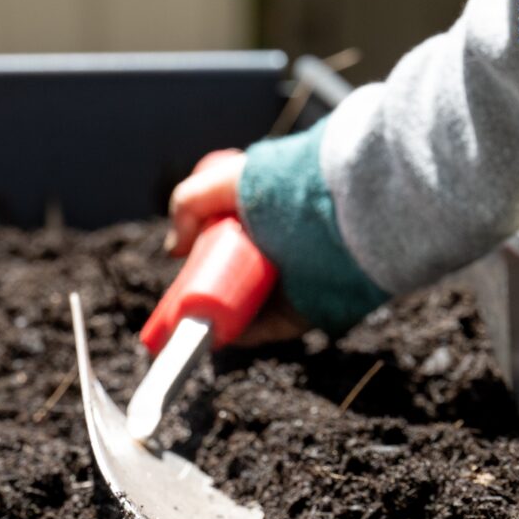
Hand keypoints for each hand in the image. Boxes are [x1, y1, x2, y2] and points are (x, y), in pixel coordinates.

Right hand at [165, 147, 311, 342]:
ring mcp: (301, 278)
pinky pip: (274, 327)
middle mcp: (287, 245)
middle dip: (214, 288)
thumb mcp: (228, 181)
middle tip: (188, 298)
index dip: (208, 253)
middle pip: (241, 275)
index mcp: (273, 212)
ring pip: (255, 304)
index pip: (234, 238)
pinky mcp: (313, 307)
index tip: (186, 265)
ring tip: (193, 324)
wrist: (342, 214)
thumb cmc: (287, 189)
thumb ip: (190, 202)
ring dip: (225, 316)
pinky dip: (246, 335)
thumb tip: (176, 249)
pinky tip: (218, 338)